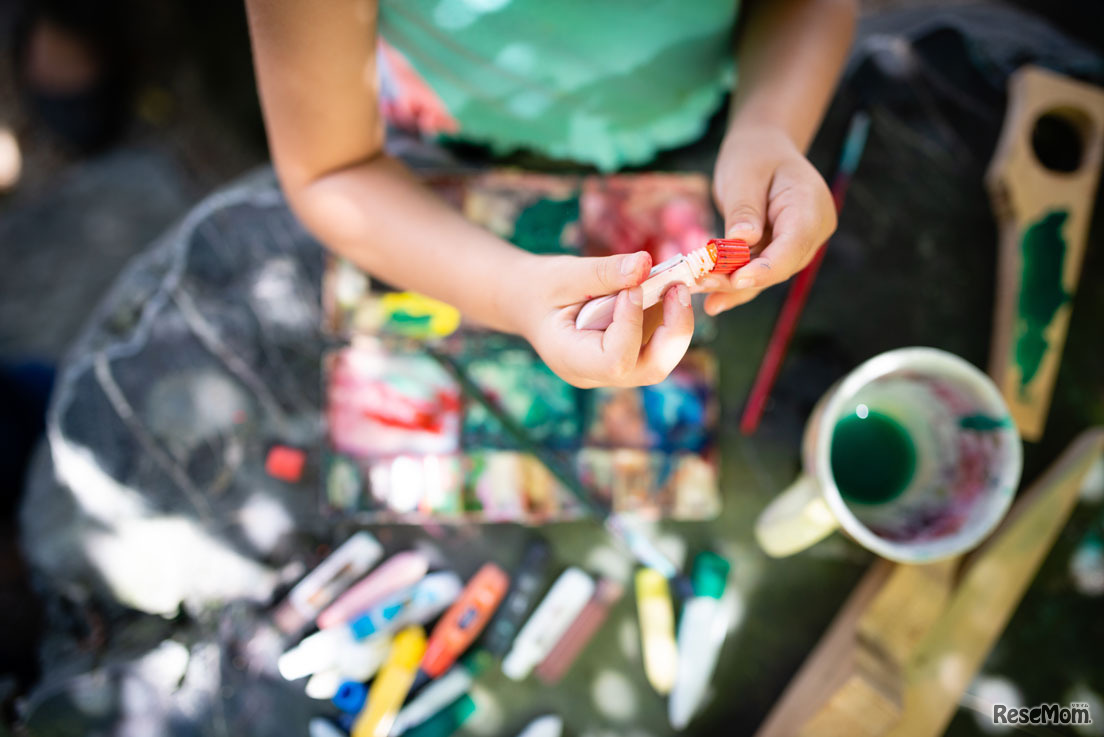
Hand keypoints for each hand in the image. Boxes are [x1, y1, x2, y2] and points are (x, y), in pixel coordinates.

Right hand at [513, 251, 694, 387]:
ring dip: (675, 321)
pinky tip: (665, 289)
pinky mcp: (629, 356)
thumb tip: (645, 263)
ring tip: (673, 283)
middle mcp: (597, 374)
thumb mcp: (565, 274)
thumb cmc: (542, 288)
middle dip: (673, 329)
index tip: (631, 288)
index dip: (631, 325)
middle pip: (650, 369)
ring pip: (661, 359)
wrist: (531, 301)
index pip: (615, 360)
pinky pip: (660, 344)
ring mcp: (615, 370)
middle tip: (677, 287)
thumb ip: (603, 272)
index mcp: (570, 360)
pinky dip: (670, 317)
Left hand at [705, 125, 836, 313]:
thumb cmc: (754, 155)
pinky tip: (713, 299)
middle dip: (741, 280)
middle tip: (702, 285)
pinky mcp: (782, 251)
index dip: (765, 268)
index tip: (736, 280)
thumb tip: (743, 240)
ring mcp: (800, 243)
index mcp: (811, 205)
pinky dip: (736, 282)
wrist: (763, 150)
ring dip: (734, 286)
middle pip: (780, 265)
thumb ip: (744, 209)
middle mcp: (813, 229)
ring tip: (703, 294)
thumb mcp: (743, 175)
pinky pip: (760, 270)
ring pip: (768, 273)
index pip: (793, 245)